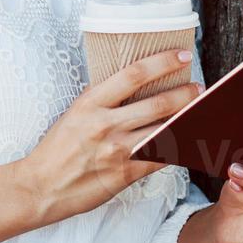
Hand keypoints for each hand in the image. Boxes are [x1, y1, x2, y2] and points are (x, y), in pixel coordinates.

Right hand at [21, 48, 202, 223]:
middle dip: (186, 93)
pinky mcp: (125, 174)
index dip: (163, 62)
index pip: (134, 74)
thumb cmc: (57, 149)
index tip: (183, 56)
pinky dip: (177, 148)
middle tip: (199, 88)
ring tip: (201, 112)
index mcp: (91, 103)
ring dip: (188, 120)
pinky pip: (160, 157)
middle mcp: (106, 124)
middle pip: (158, 103)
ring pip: (164, 130)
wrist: (41, 186)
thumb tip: (133, 85)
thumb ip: (103, 100)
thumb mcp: (75, 113)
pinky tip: (187, 141)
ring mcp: (117, 150)